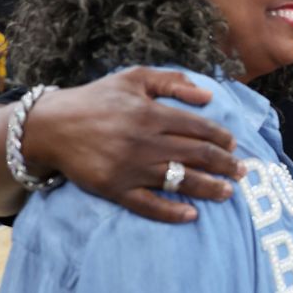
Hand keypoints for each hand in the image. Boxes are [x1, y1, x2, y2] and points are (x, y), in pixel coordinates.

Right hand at [23, 67, 239, 222]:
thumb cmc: (96, 99)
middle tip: (243, 172)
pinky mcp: (114, 189)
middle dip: (225, 164)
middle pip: (196, 155)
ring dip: (209, 187)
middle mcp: (144, 141)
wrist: (49, 126)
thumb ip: (172, 81)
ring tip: (228, 192)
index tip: (234, 146)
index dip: (222, 138)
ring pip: (179, 180)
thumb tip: (208, 95)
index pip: (199, 128)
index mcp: (151, 113)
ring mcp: (129, 167)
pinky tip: (191, 215)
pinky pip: (148, 205)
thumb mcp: (133, 78)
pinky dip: (171, 212)